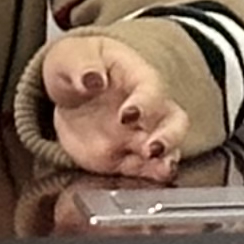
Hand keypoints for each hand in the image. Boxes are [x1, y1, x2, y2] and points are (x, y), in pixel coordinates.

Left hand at [37, 32, 183, 183]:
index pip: (150, 88)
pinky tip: (144, 186)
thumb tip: (91, 78)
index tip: (127, 115)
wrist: (69, 89)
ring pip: (167, 149)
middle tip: (154, 149)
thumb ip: (81, 66)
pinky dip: (147, 179)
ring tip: (160, 171)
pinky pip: (143, 171)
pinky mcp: (124, 158)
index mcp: (136, 76)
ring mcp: (137, 135)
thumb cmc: (78, 64)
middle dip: (169, 136)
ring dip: (165, 161)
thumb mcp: (71, 57)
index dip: (144, 102)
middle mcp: (146, 108)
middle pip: (174, 121)